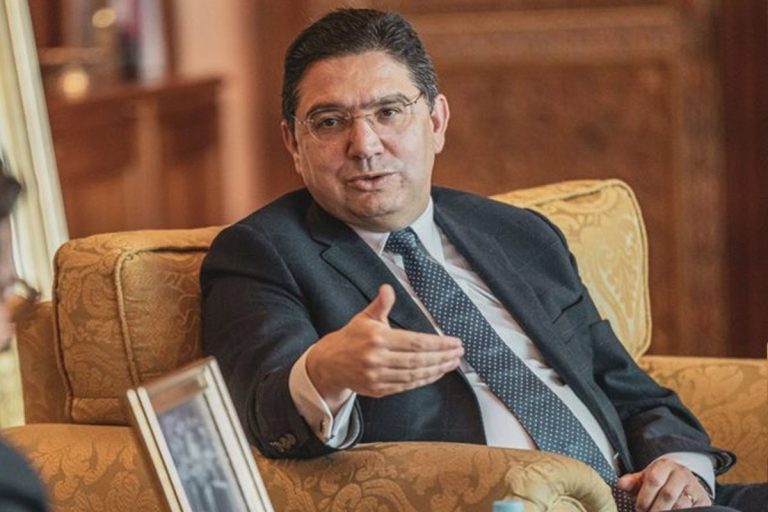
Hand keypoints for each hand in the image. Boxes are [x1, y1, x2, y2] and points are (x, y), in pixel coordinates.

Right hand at [306, 284, 463, 412]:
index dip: (438, 344)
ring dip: (437, 369)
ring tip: (452, 363)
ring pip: (414, 375)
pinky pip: (406, 386)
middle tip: (459, 352)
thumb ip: (381, 304)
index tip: (454, 342)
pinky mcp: (378, 390)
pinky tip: (436, 373)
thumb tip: (388, 288)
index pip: (415, 342)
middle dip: (442, 357)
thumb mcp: (365, 317)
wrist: (329, 363)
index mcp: (377, 338)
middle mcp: (378, 359)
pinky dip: (424, 380)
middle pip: (418, 360)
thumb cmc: (352, 337)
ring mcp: (378, 376)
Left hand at [617, 458, 712, 510]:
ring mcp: (695, 488)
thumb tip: (621, 484)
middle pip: (668, 494)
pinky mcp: (704, 501)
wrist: (683, 485)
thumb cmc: (660, 482)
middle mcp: (682, 473)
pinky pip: (692, 510)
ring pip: (681, 505)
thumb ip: (632, 482)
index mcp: (666, 465)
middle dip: (655, 508)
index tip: (638, 508)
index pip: (654, 480)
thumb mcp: (645, 479)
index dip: (644, 497)